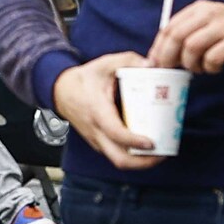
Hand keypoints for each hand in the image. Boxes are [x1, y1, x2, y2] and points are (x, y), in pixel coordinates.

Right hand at [51, 51, 160, 169]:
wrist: (61, 91)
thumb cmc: (83, 80)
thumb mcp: (105, 64)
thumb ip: (129, 61)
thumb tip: (152, 65)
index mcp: (97, 111)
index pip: (115, 133)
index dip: (134, 141)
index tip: (151, 142)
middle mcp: (96, 130)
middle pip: (119, 159)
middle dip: (143, 162)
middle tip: (162, 155)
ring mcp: (97, 139)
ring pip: (118, 160)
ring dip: (140, 162)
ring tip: (160, 154)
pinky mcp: (99, 142)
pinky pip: (116, 154)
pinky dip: (133, 156)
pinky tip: (147, 148)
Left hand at [151, 1, 223, 74]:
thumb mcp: (208, 24)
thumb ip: (186, 34)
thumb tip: (159, 56)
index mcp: (199, 9)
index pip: (169, 27)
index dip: (159, 47)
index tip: (156, 63)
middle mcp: (210, 14)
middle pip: (177, 36)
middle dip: (169, 57)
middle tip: (171, 70)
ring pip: (192, 47)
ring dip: (191, 64)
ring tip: (199, 68)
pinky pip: (213, 57)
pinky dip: (209, 67)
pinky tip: (215, 68)